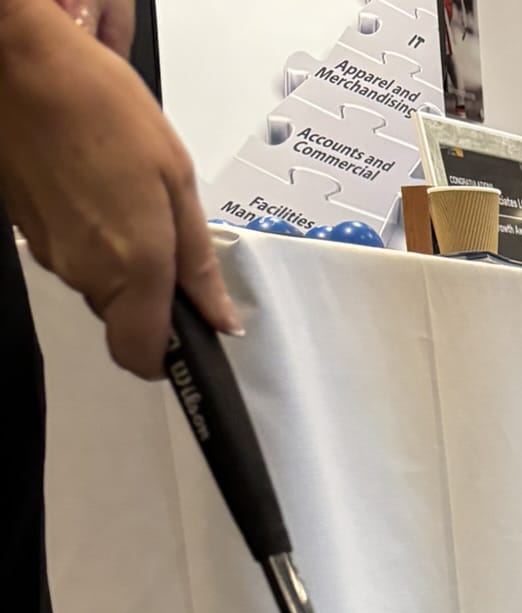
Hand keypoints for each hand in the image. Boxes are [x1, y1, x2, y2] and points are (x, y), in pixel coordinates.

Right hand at [0, 0, 238, 376]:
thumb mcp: (176, 178)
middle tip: (162, 233)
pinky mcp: (31, 234)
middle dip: (150, 291)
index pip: (142, 357)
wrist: (19, 63)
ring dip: (120, 257)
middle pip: (124, 317)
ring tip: (126, 196)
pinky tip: (95, 186)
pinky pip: (72, 253)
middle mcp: (87, 272)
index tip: (186, 333)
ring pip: (98, 284)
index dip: (166, 357)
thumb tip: (219, 314)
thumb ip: (198, 260)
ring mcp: (53, 255)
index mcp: (134, 267)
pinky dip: (90, 232)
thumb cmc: (98, 104)